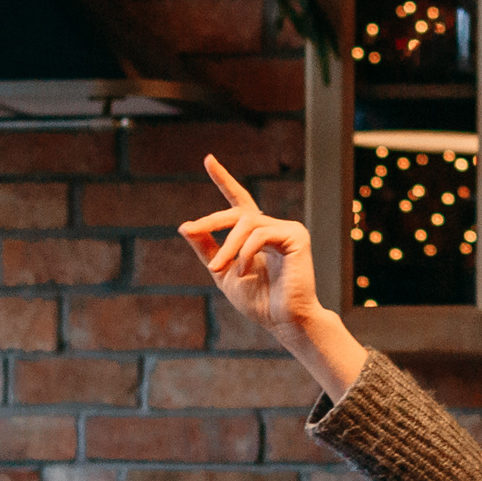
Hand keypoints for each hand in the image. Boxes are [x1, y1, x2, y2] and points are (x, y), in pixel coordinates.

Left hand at [180, 155, 367, 400]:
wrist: (283, 321)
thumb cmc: (258, 302)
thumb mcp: (222, 273)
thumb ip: (206, 249)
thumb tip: (185, 226)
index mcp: (256, 234)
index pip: (238, 201)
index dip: (223, 179)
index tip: (208, 159)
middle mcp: (272, 227)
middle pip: (236, 213)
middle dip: (212, 224)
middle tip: (195, 237)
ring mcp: (286, 229)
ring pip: (246, 224)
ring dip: (227, 247)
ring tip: (220, 270)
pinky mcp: (296, 236)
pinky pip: (260, 235)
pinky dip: (245, 254)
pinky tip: (244, 272)